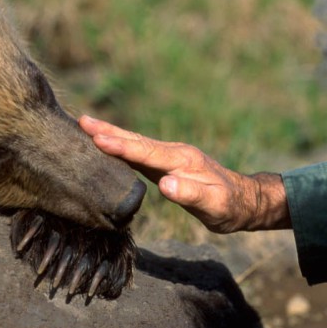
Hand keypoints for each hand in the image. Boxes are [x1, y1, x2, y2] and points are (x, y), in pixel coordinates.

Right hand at [79, 116, 290, 232]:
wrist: (245, 201)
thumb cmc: (230, 206)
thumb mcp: (214, 205)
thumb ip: (190, 194)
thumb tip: (165, 185)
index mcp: (182, 161)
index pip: (146, 152)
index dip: (121, 146)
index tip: (96, 137)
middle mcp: (175, 153)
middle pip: (137, 141)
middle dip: (109, 131)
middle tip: (82, 121)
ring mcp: (171, 157)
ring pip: (137, 144)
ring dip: (113, 135)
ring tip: (87, 126)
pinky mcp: (169, 165)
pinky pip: (141, 153)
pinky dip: (123, 147)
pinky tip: (110, 146)